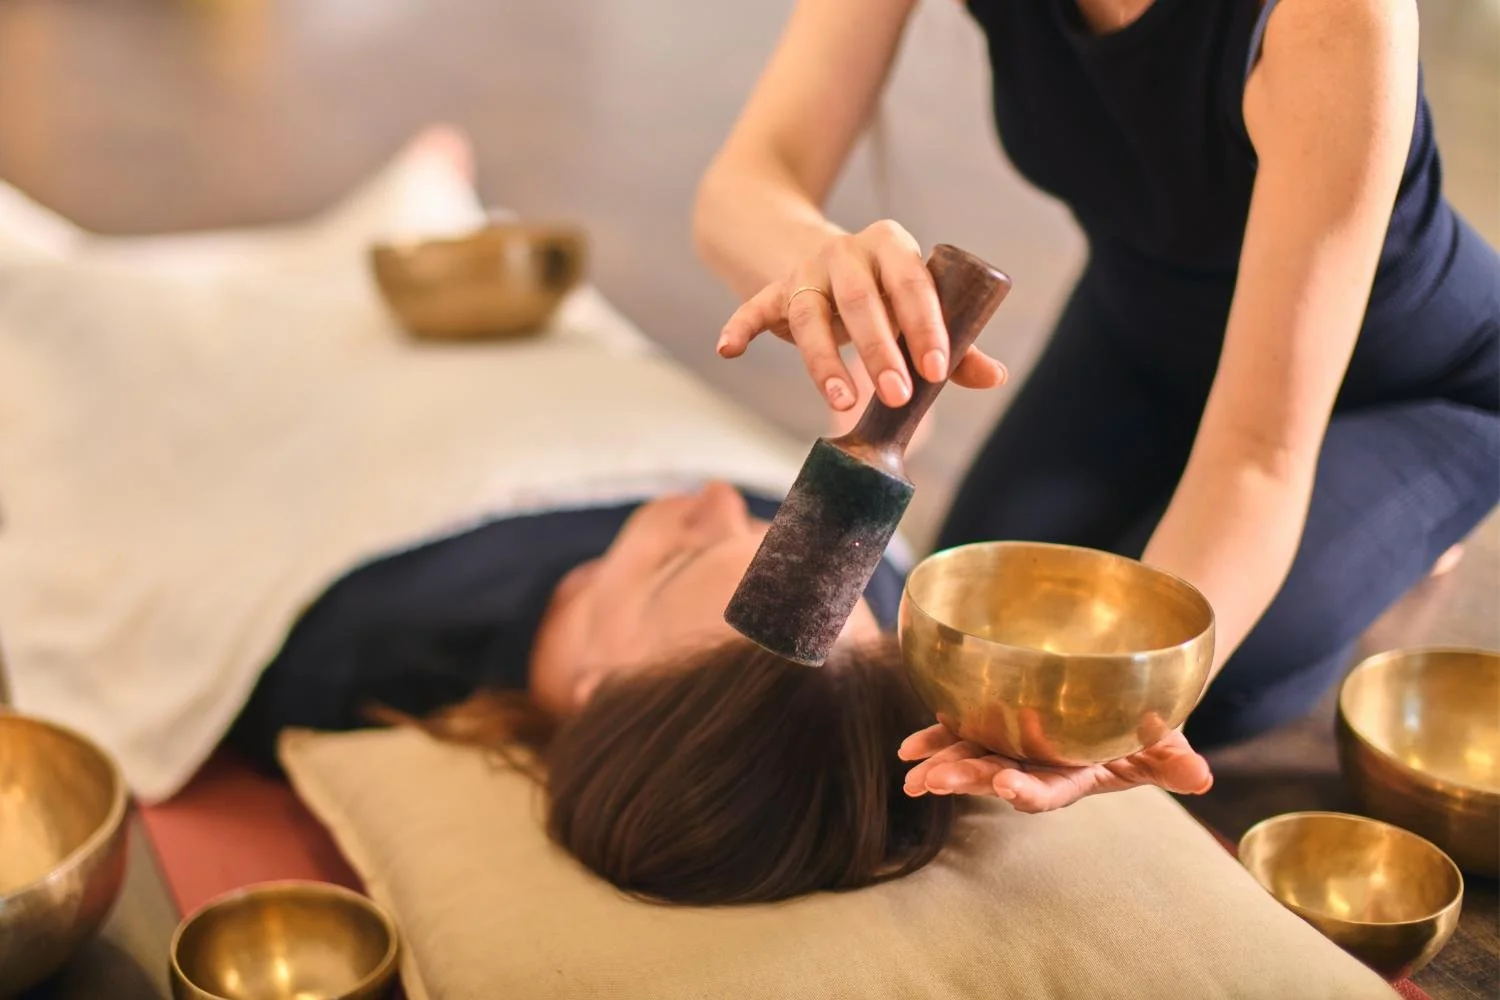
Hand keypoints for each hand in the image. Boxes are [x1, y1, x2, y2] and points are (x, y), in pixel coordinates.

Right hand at [715, 220, 1007, 411]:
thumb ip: (956, 342)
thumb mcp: (918, 306)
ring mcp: (805, 271)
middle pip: (860, 300)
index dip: (926, 326)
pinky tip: (729, 350)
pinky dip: (740, 326)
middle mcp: (845, 251)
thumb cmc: (885, 292)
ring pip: (809, 313)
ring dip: (822, 359)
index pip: (912, 283)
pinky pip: (753, 307)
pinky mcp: (773, 291)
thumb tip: (994, 376)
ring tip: (840, 400)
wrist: (822, 255)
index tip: (937, 370)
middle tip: (898, 397)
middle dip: (879, 351)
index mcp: (891, 245)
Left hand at [897, 722, 1212, 813]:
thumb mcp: (1166, 739)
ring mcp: (1014, 744)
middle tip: (934, 783)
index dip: (1028, 792)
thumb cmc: (1147, 721)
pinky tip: (907, 749)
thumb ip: (1175, 760)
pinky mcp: (996, 722)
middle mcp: (1039, 763)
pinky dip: (934, 736)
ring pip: (973, 756)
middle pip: (1000, 775)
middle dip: (968, 779)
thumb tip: (1204, 779)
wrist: (1123, 696)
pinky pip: (960, 730)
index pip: (1049, 790)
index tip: (1008, 788)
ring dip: (942, 764)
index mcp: (1075, 775)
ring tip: (913, 776)